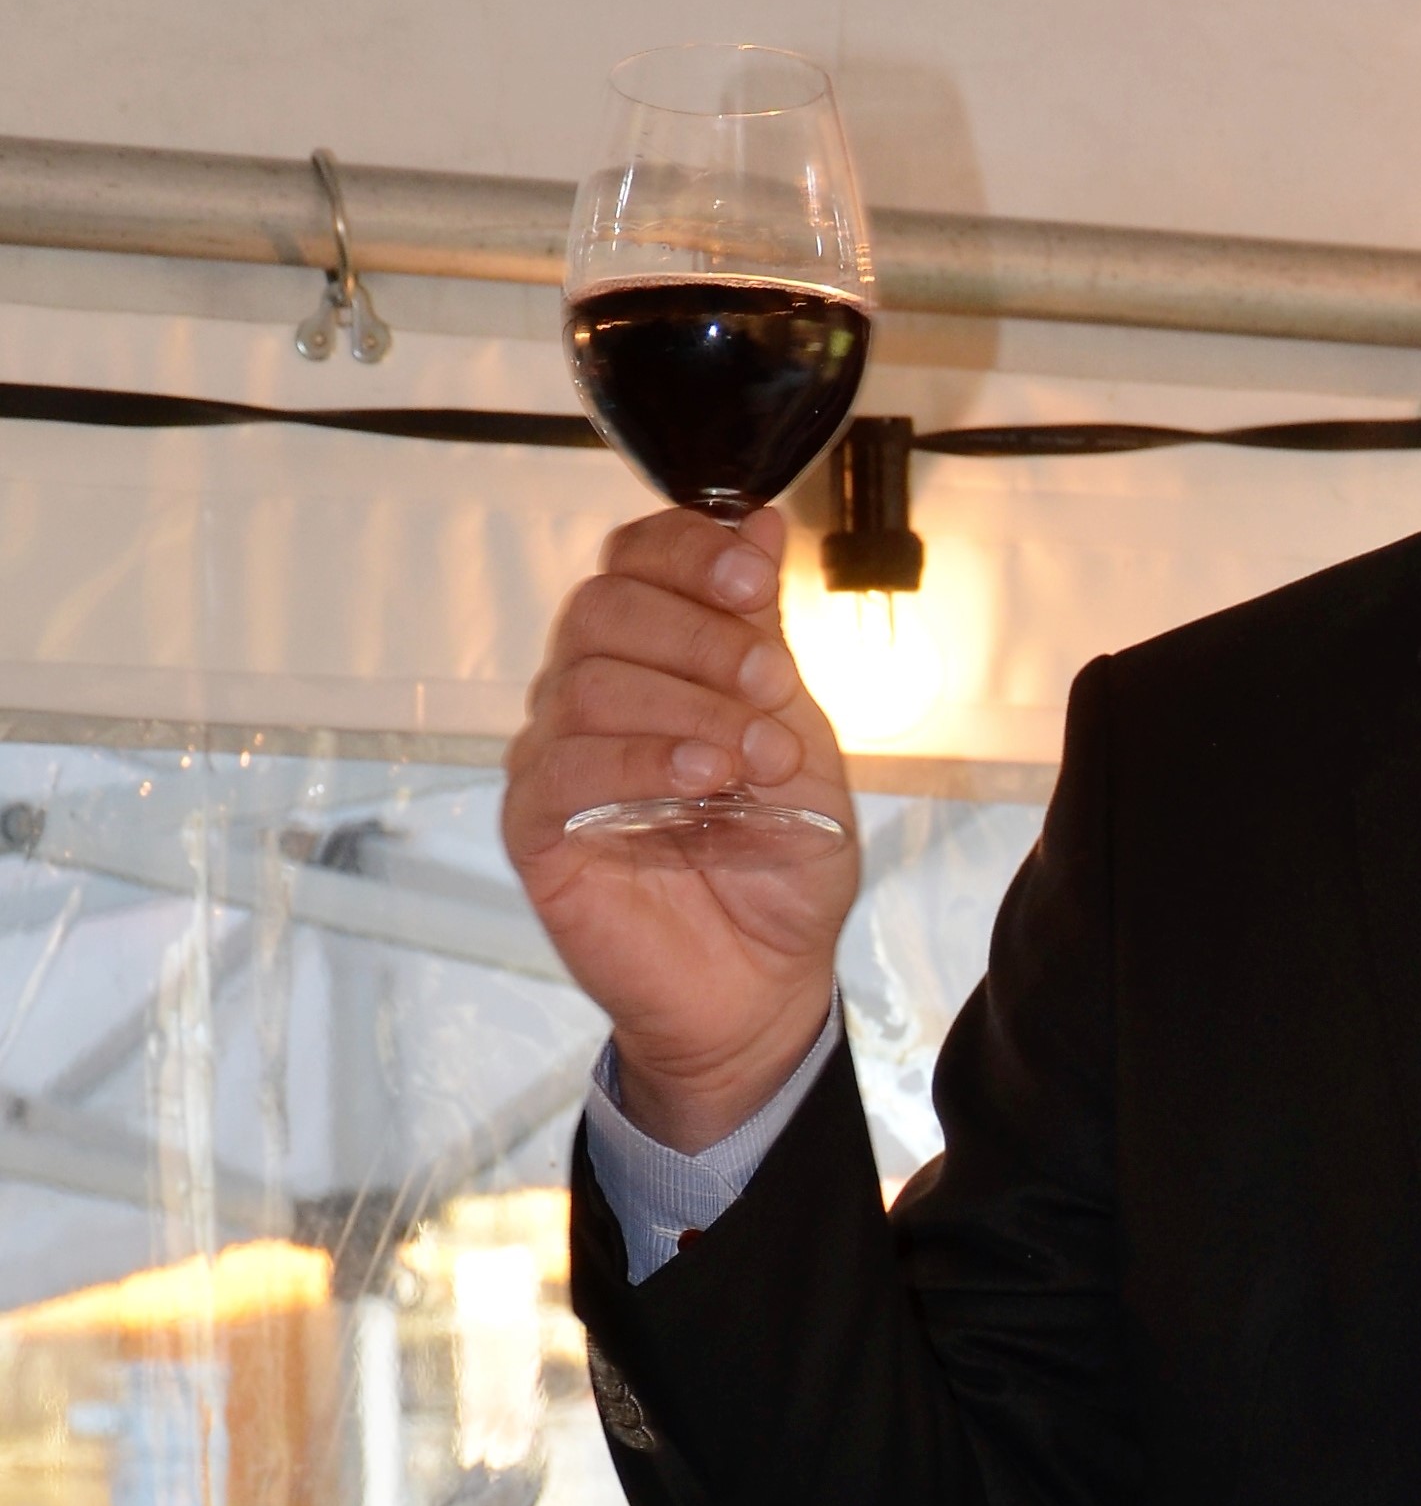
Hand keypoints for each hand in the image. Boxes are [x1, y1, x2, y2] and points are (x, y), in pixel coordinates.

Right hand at [502, 509, 859, 1145]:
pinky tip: (700, 781)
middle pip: (604, 605)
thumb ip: (767, 639)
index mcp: (655, 656)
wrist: (766, 981)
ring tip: (753, 756)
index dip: (690, 551)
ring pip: (586, 678)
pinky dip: (639, 761)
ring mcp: (557, 756)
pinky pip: (562, 767)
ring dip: (685, 705)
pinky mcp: (536, 826)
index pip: (638, 559)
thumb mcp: (798, 739)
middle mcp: (594, 691)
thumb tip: (762, 524)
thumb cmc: (780, 864)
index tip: (755, 577)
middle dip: (698, 632)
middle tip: (770, 684)